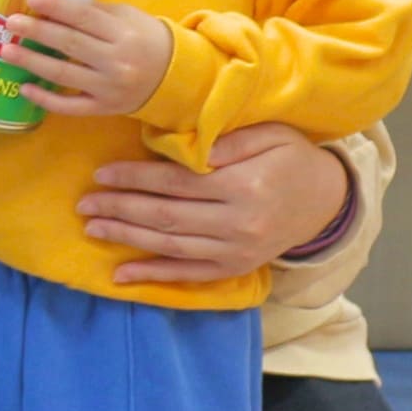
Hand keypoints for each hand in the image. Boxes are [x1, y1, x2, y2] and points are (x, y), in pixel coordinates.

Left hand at [17, 0, 176, 119]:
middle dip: (37, 32)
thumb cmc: (146, 39)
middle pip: (70, 44)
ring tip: (6, 50)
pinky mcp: (104, 108)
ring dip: (32, 62)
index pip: (84, 17)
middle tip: (10, 22)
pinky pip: (70, 106)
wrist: (175, 77)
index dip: (57, 7)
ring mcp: (109, 88)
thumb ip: (95, 11)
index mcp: (124, 33)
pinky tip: (24, 88)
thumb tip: (53, 4)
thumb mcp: (128, 17)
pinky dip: (46, 99)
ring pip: (64, 74)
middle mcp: (117, 61)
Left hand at [82, 122, 355, 287]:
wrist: (327, 201)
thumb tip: (186, 146)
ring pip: (171, 245)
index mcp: (244, 185)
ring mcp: (236, 250)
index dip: (135, 178)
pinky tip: (121, 274)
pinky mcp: (236, 268)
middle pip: (167, 216)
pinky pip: (189, 274)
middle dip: (120, 208)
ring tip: (92, 228)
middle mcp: (238, 223)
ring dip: (127, 238)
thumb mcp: (270, 135)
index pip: (176, 182)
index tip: (102, 173)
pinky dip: (153, 276)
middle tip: (84, 203)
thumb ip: (228, 140)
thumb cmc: (292, 159)